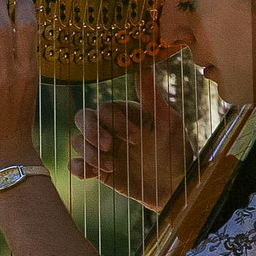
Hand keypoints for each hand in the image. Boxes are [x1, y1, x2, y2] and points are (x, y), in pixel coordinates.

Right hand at [70, 67, 191, 206]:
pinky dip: (79, 167)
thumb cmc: (177, 152)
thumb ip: (152, 97)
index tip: (136, 138)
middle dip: (91, 132)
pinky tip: (91, 174)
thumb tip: (143, 66)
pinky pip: (77, 165)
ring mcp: (104, 150)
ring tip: (110, 166)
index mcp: (126, 114)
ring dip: (89, 153)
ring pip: (78, 142)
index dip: (115, 122)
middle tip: (108, 146)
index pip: (105, 109)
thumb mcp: (169, 123)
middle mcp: (111, 129)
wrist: (177, 189)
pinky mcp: (100, 171)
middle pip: (83, 118)